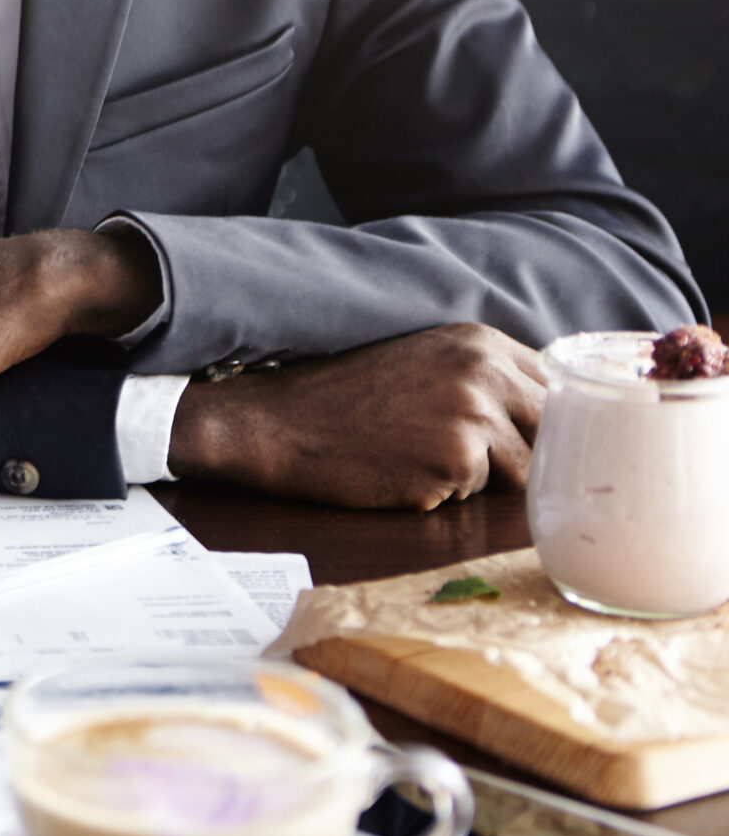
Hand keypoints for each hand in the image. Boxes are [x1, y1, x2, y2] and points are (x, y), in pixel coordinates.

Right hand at [169, 323, 545, 508]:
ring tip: (418, 456)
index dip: (544, 421)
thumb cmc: (346, 398)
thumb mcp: (425, 362)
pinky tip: (399, 471)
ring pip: (519, 471)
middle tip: (460, 453)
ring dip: (478, 476)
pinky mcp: (452, 461)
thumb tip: (557, 414)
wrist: (278, 422)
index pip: (558, 389)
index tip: (517, 435)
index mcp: (481, 342)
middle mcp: (484, 372)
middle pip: (551, 433)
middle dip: (518, 453)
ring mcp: (471, 416)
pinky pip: (473, 493)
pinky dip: (442, 492)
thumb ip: (489, 377)